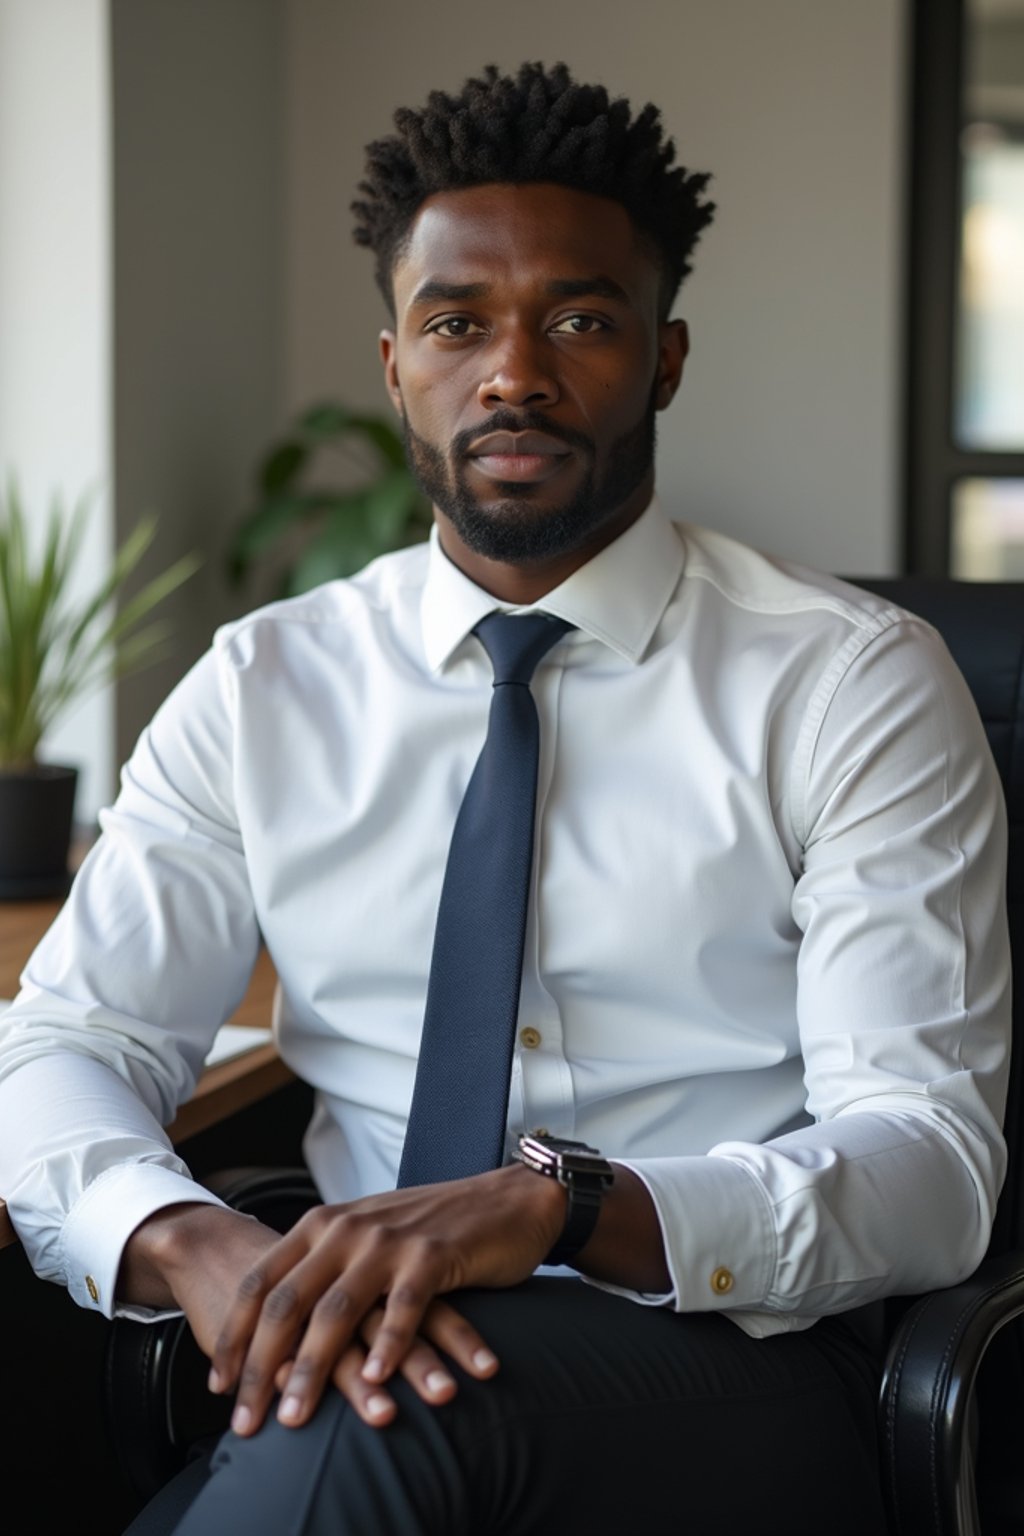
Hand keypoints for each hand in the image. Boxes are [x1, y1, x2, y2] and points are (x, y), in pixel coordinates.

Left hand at [207, 1162, 564, 1435]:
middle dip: (262, 1366)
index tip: (218, 1385)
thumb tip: (281, 1333)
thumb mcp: (365, 1240)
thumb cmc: (431, 1229)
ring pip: (337, 1310)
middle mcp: (347, 1228)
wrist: (505, 1200)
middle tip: (247, 1419)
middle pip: (288, 1302)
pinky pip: (403, 1306)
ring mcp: (388, 1240)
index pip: (261, 1282)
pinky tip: (376, 1380)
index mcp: (322, 1225)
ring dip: (313, 1368)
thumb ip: (325, 1272)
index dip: (235, 1335)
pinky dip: (387, 1345)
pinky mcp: (432, 1254)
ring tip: (295, 1415)